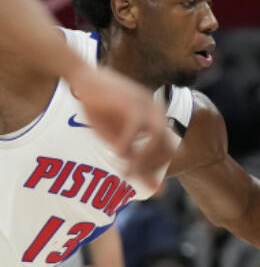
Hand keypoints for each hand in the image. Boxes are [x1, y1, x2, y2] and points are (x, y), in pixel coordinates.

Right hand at [66, 66, 176, 190]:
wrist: (81, 77)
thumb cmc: (98, 108)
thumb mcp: (117, 137)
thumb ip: (134, 159)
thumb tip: (154, 189)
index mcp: (158, 120)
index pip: (172, 151)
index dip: (160, 168)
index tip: (145, 180)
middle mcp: (157, 113)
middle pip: (168, 149)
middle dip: (152, 168)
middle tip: (132, 178)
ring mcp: (146, 106)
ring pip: (156, 140)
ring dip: (143, 160)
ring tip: (127, 172)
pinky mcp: (130, 102)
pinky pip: (135, 128)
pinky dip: (127, 143)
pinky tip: (117, 153)